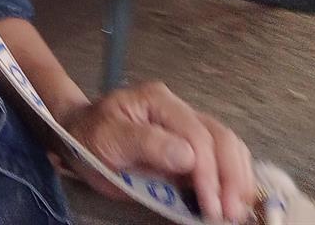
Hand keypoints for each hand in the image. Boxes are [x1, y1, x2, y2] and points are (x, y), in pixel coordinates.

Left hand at [62, 82, 256, 223]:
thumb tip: (189, 157)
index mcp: (158, 101)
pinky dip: (232, 177)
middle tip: (231, 215)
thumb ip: (147, 144)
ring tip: (235, 211)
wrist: (78, 136)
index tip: (211, 207)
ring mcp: (185, 126)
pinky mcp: (189, 146)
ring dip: (237, 179)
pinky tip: (232, 199)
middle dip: (230, 177)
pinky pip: (221, 156)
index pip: (197, 133)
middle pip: (220, 137)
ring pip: (228, 145)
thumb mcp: (109, 138)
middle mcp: (177, 109)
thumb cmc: (89, 137)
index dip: (209, 171)